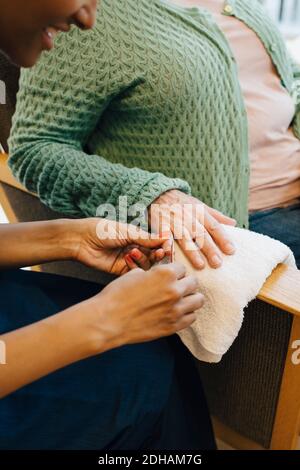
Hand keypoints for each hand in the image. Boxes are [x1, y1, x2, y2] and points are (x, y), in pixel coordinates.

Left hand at [72, 218, 167, 274]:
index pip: (157, 244)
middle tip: (159, 253)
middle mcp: (135, 249)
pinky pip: (134, 273)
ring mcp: (128, 260)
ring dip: (143, 259)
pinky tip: (127, 258)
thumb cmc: (102, 230)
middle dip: (157, 255)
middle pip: (154, 256)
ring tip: (133, 252)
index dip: (163, 247)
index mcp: (137, 237)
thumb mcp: (127, 232)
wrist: (81, 240)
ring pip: (146, 265)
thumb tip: (167, 237)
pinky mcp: (120, 271)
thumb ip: (147, 238)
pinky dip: (134, 267)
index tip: (168, 248)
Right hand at [85, 262, 203, 350]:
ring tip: (180, 300)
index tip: (170, 276)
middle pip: (194, 283)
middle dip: (185, 283)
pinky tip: (176, 312)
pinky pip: (192, 318)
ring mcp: (176, 310)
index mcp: (165, 274)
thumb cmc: (117, 295)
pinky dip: (186, 314)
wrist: (108, 320)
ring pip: (198, 301)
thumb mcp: (134, 274)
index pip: (182, 268)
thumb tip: (157, 275)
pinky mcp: (173, 326)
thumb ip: (152, 274)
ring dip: (190, 298)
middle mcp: (175, 291)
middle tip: (176, 287)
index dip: (175, 271)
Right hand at [149, 190, 236, 268]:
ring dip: (192, 252)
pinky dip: (167, 245)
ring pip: (184, 238)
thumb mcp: (200, 205)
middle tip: (218, 263)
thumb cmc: (182, 203)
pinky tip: (171, 254)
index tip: (231, 251)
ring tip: (200, 265)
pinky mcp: (161, 226)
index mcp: (200, 212)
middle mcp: (188, 217)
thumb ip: (216, 216)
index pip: (214, 226)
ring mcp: (174, 222)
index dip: (223, 238)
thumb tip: (234, 223)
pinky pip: (164, 237)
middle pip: (201, 234)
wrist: (158, 193)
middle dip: (210, 249)